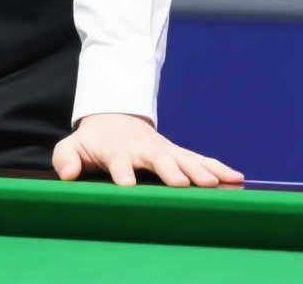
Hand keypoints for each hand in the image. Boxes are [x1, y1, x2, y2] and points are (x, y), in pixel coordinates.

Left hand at [52, 113, 241, 187]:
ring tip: (217, 183)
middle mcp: (145, 149)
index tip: (127, 185)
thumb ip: (67, 157)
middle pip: (159, 160)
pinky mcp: (178, 153)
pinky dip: (218, 168)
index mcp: (118, 150)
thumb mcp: (74, 145)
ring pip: (185, 159)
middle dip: (171, 171)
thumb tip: (67, 175)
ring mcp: (165, 150)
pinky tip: (236, 178)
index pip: (119, 162)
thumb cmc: (94, 140)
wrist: (115, 118)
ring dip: (200, 171)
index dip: (122, 173)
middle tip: (184, 183)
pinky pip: (201, 159)